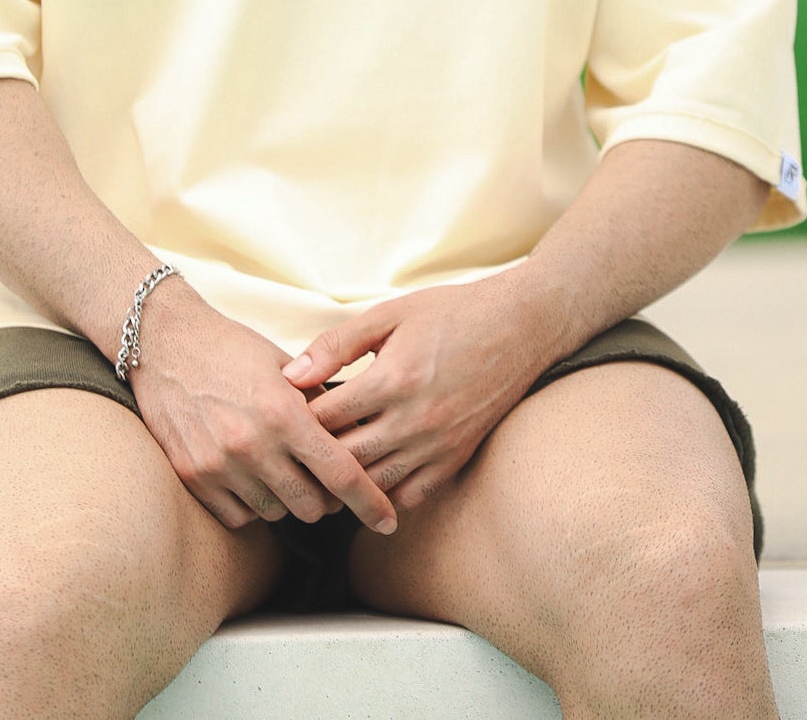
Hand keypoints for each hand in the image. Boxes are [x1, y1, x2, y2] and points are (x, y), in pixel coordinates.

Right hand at [129, 278, 398, 536]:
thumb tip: (359, 438)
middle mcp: (252, 445)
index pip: (340, 474)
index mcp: (283, 413)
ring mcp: (219, 465)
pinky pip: (239, 517)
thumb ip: (319, 405)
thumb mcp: (284, 367)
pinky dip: (252, 505)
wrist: (165, 342)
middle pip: (311, 506)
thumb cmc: (232, 348)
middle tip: (324, 480)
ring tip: (282, 469)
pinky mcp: (193, 477)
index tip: (388, 522)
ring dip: (287, 499)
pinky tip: (251, 476)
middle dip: (326, 499)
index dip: (370, 502)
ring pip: (276, 514)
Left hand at [282, 274, 546, 511]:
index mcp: (393, 380)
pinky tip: (372, 472)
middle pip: (344, 459)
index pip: (325, 419)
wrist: (520, 326)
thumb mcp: (390, 313)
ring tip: (324, 466)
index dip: (298, 417)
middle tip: (294, 448)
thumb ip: (337, 344)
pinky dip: (386, 490)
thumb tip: (291, 375)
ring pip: (375, 484)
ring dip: (347, 478)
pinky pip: (411, 494)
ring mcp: (438, 445)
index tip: (286, 412)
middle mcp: (415, 421)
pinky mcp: (457, 457)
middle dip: (315, 455)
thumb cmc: (452, 313)